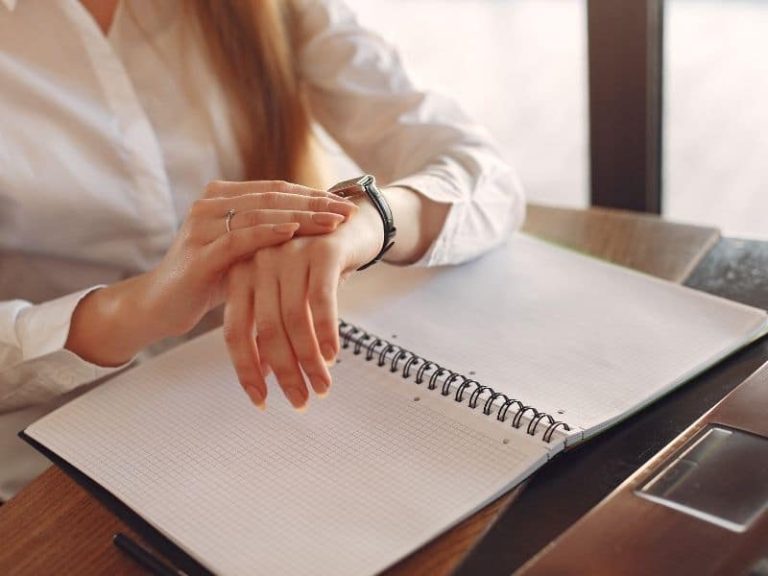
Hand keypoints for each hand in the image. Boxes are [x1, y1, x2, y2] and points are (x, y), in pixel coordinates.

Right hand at [66, 181, 354, 366]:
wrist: (160, 306)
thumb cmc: (208, 279)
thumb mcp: (243, 252)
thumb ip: (269, 234)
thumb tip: (318, 227)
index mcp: (221, 197)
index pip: (276, 190)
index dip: (312, 195)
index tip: (345, 204)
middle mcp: (210, 204)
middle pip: (272, 197)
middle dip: (314, 203)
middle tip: (348, 211)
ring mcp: (201, 226)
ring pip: (260, 214)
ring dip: (300, 216)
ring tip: (332, 222)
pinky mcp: (199, 253)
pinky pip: (239, 239)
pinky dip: (268, 233)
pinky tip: (294, 232)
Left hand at [222, 196, 382, 408]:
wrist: (353, 223)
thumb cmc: (315, 266)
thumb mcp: (287, 294)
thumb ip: (270, 327)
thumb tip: (262, 373)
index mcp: (242, 273)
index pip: (235, 330)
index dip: (246, 369)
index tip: (261, 400)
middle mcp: (260, 261)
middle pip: (264, 329)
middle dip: (283, 372)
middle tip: (299, 401)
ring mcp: (289, 253)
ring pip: (293, 319)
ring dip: (308, 359)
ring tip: (321, 386)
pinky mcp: (321, 251)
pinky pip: (321, 300)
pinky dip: (326, 332)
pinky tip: (333, 356)